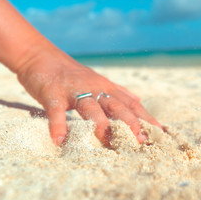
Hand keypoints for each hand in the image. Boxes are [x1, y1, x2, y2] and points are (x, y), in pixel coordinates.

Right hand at [15, 48, 160, 145]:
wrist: (39, 55)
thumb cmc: (71, 74)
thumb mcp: (99, 81)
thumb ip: (118, 93)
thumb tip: (138, 100)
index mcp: (107, 88)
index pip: (132, 105)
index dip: (146, 119)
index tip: (160, 134)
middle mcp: (95, 89)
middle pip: (118, 106)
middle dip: (132, 123)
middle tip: (143, 141)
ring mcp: (74, 91)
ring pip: (92, 108)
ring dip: (101, 126)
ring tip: (108, 144)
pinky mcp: (53, 93)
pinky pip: (57, 111)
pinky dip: (58, 126)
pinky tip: (59, 142)